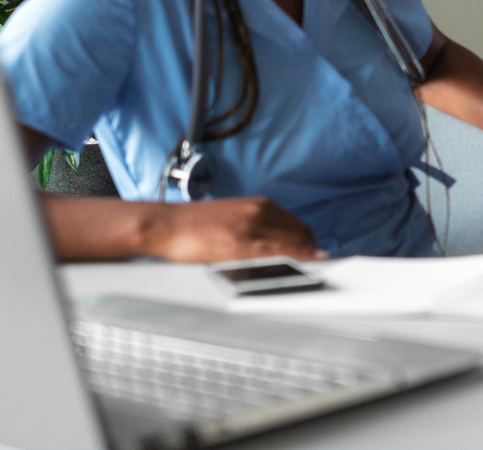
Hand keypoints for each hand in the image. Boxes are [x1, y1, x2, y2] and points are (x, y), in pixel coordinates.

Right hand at [141, 197, 323, 263]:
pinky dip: (294, 261)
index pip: (298, 227)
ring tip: (310, 276)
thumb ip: (259, 225)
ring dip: (305, 259)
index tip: (317, 259)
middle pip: (300, 235)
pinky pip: (275, 254)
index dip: (310, 246)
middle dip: (311, 254)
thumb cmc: (195, 225)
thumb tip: (281, 242)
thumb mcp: (235, 216)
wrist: (165, 225)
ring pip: (292, 244)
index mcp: (260, 205)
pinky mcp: (238, 245)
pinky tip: (301, 269)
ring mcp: (250, 227)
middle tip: (314, 273)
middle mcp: (260, 211)